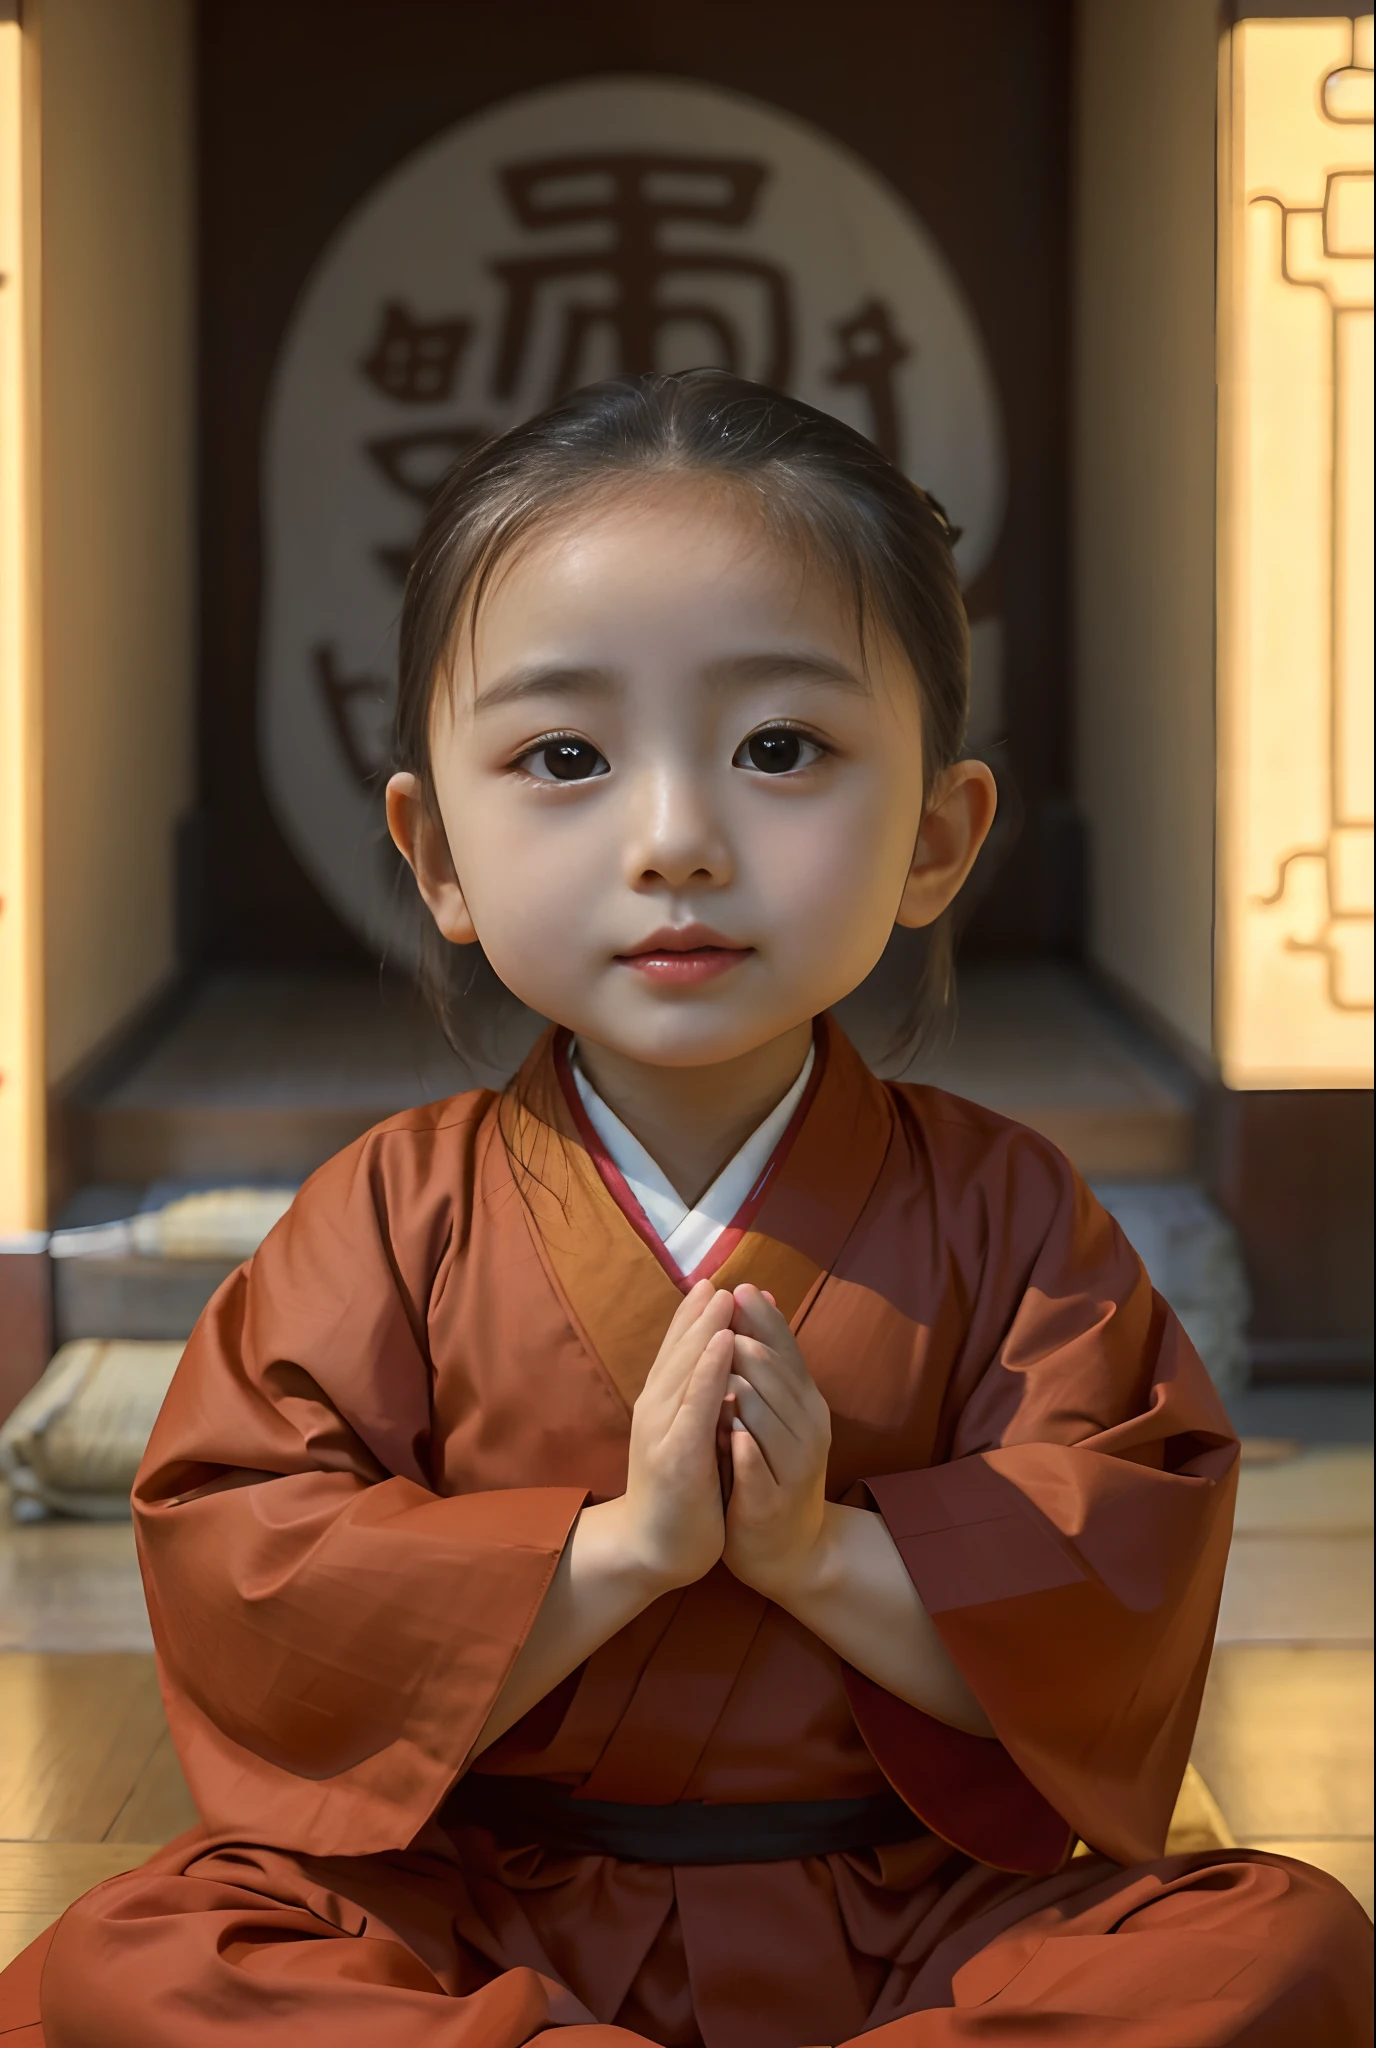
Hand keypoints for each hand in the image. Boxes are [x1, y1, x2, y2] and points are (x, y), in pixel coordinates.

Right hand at [613, 1280, 734, 1591]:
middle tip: (718, 1278)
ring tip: (722, 1297)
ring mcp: (662, 1431)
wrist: (652, 1549)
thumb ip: (699, 1401)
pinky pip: (695, 1405)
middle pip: (678, 1351)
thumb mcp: (689, 1438)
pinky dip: (708, 1371)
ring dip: (703, 1331)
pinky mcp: (676, 1456)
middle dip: (699, 1314)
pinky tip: (722, 1346)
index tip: (712, 1282)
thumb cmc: (678, 1493)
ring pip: (684, 1369)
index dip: (692, 1316)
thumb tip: (718, 1364)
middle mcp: (655, 1409)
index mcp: (660, 1405)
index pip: (676, 1350)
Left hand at [721, 1285, 832, 1601]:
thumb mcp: (776, 1410)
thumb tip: (756, 1295)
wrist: (787, 1548)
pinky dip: (746, 1450)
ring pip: (768, 1421)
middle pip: (778, 1380)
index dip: (764, 1320)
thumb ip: (766, 1360)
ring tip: (721, 1368)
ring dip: (744, 1394)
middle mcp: (807, 1429)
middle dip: (749, 1349)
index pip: (787, 1351)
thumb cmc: (773, 1467)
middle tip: (723, 1322)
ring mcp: (793, 1467)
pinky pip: (759, 1471)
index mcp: (805, 1402)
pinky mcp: (772, 1503)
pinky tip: (730, 1434)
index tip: (738, 1288)